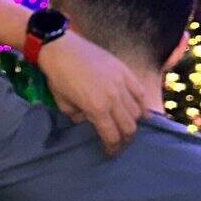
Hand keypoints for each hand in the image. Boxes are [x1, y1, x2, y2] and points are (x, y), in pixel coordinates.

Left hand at [38, 28, 149, 155]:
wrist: (61, 48)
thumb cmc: (58, 77)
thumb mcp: (63, 103)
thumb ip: (77, 117)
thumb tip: (87, 119)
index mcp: (96, 108)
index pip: (112, 136)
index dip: (113, 148)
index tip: (111, 153)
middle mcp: (113, 98)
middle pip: (128, 127)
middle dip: (125, 139)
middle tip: (120, 142)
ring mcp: (122, 83)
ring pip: (137, 111)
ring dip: (133, 123)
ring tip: (127, 126)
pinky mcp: (125, 71)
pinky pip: (140, 92)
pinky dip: (142, 105)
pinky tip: (140, 112)